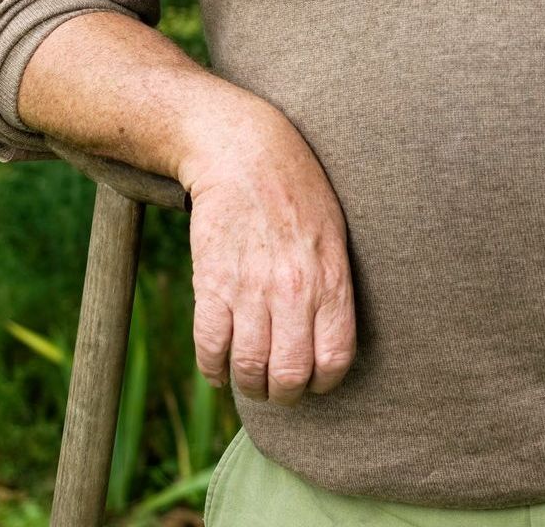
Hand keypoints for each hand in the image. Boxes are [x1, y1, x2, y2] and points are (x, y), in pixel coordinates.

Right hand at [183, 104, 357, 406]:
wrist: (243, 150)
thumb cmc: (296, 189)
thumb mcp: (333, 232)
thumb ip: (333, 286)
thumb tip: (328, 341)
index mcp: (329, 278)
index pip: (334, 361)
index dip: (323, 382)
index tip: (312, 376)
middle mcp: (292, 290)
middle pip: (289, 378)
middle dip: (283, 393)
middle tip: (277, 383)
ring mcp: (250, 288)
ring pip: (249, 370)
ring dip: (248, 384)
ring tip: (249, 374)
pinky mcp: (211, 282)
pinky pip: (210, 349)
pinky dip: (214, 369)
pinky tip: (220, 364)